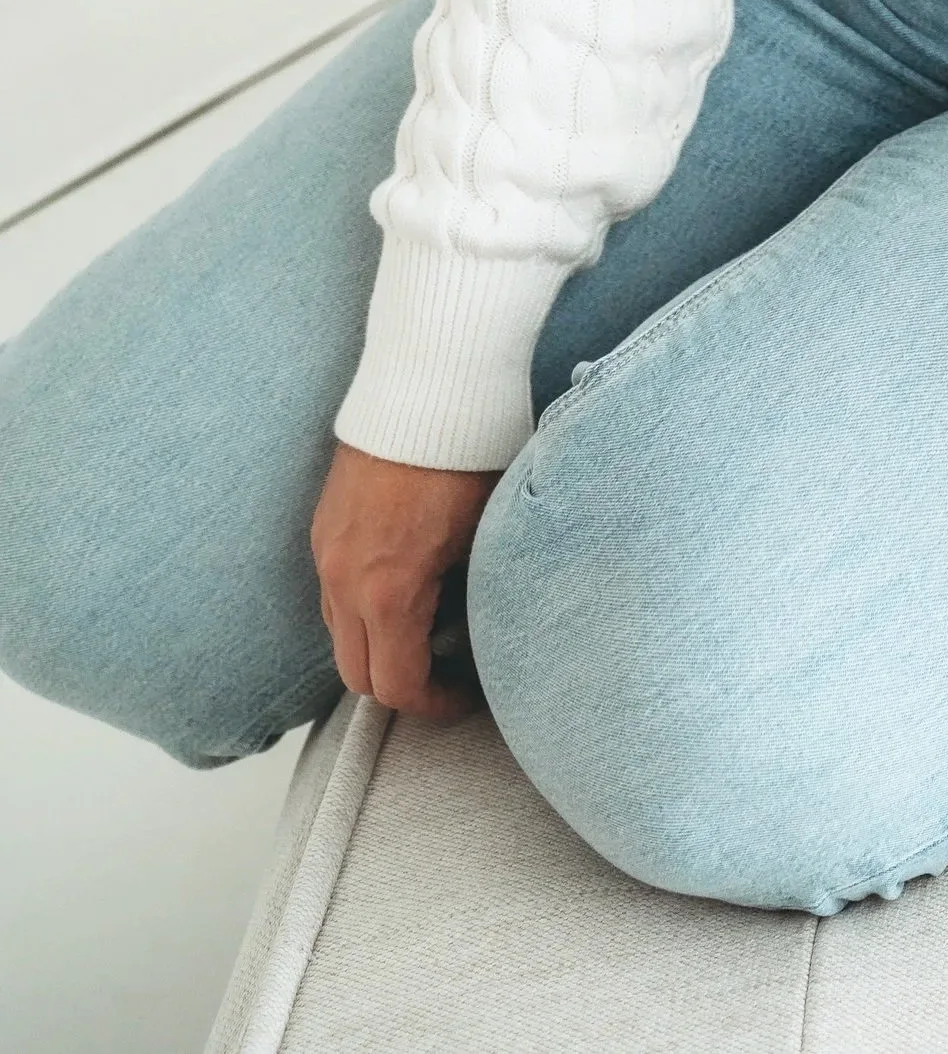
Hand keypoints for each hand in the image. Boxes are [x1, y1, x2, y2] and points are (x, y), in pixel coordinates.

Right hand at [309, 441, 497, 717]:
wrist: (429, 381)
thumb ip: (476, 594)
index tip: (466, 696)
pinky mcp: (323, 525)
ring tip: (431, 625)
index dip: (435, 705)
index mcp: (388, 590)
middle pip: (356, 674)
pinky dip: (363, 607)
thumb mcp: (488, 533)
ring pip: (340, 633)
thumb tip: (483, 629)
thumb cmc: (469, 454)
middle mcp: (343, 579)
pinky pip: (333, 591)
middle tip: (448, 673)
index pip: (396, 686)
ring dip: (379, 644)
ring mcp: (326, 550)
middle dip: (402, 685)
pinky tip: (406, 583)